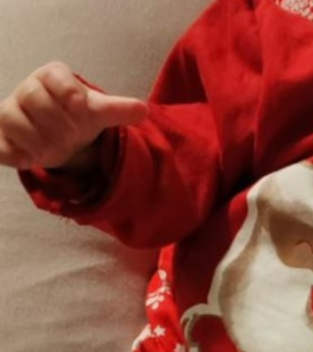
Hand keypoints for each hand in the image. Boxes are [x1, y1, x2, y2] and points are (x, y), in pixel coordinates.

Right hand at [0, 61, 147, 170]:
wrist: (60, 135)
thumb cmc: (78, 117)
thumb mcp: (100, 113)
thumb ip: (119, 110)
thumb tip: (143, 110)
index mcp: (52, 76)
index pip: (55, 76)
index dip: (71, 97)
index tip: (83, 115)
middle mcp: (26, 89)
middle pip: (31, 97)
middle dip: (55, 122)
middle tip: (71, 139)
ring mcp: (9, 111)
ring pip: (10, 118)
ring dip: (36, 139)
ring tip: (55, 151)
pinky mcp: (0, 135)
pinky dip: (15, 154)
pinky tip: (32, 160)